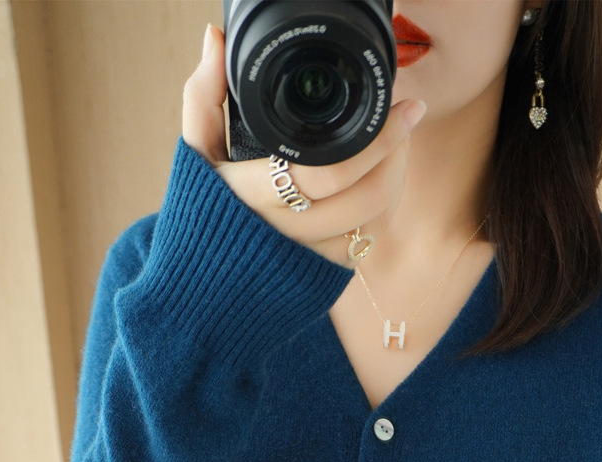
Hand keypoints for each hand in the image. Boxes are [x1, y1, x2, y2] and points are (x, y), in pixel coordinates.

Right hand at [182, 24, 426, 265]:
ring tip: (396, 147)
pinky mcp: (324, 274)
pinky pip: (368, 243)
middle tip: (406, 120)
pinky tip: (381, 182)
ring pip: (373, 223)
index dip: (377, 140)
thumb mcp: (195, 152)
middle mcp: (284, 233)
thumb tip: (215, 41)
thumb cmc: (203, 208)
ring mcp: (308, 258)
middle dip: (396, 155)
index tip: (400, 106)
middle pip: (365, 199)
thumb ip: (204, 96)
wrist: (204, 280)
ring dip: (395, 181)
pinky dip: (383, 210)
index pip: (329, 173)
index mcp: (252, 197)